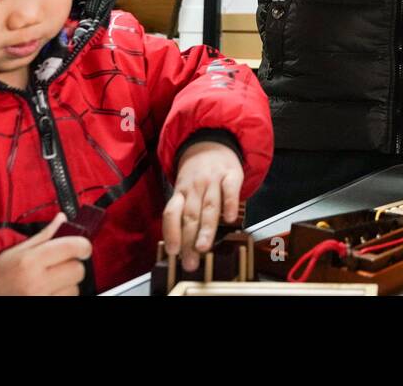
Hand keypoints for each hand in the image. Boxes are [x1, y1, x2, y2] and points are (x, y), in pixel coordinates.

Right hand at [0, 213, 91, 295]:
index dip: (83, 245)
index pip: (72, 247)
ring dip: (68, 284)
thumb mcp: (17, 251)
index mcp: (30, 261)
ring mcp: (39, 300)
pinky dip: (63, 296)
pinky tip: (50, 292)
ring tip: (51, 282)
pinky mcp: (44, 309)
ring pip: (74, 289)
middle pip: (78, 269)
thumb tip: (63, 218)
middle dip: (73, 265)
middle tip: (61, 265)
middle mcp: (35, 282)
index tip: (83, 247)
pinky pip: (67, 301)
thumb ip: (45, 235)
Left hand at [163, 141, 243, 271]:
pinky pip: (230, 190)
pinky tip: (229, 219)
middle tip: (190, 262)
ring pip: (209, 207)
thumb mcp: (185, 188)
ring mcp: (213, 180)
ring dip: (206, 229)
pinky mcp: (232, 174)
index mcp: (181, 191)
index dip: (171, 232)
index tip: (173, 252)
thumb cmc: (198, 173)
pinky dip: (229, 203)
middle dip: (188, 240)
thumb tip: (181, 244)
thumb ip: (184, 211)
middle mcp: (195, 187)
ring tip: (203, 248)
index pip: (172, 212)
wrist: (213, 141)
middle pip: (191, 215)